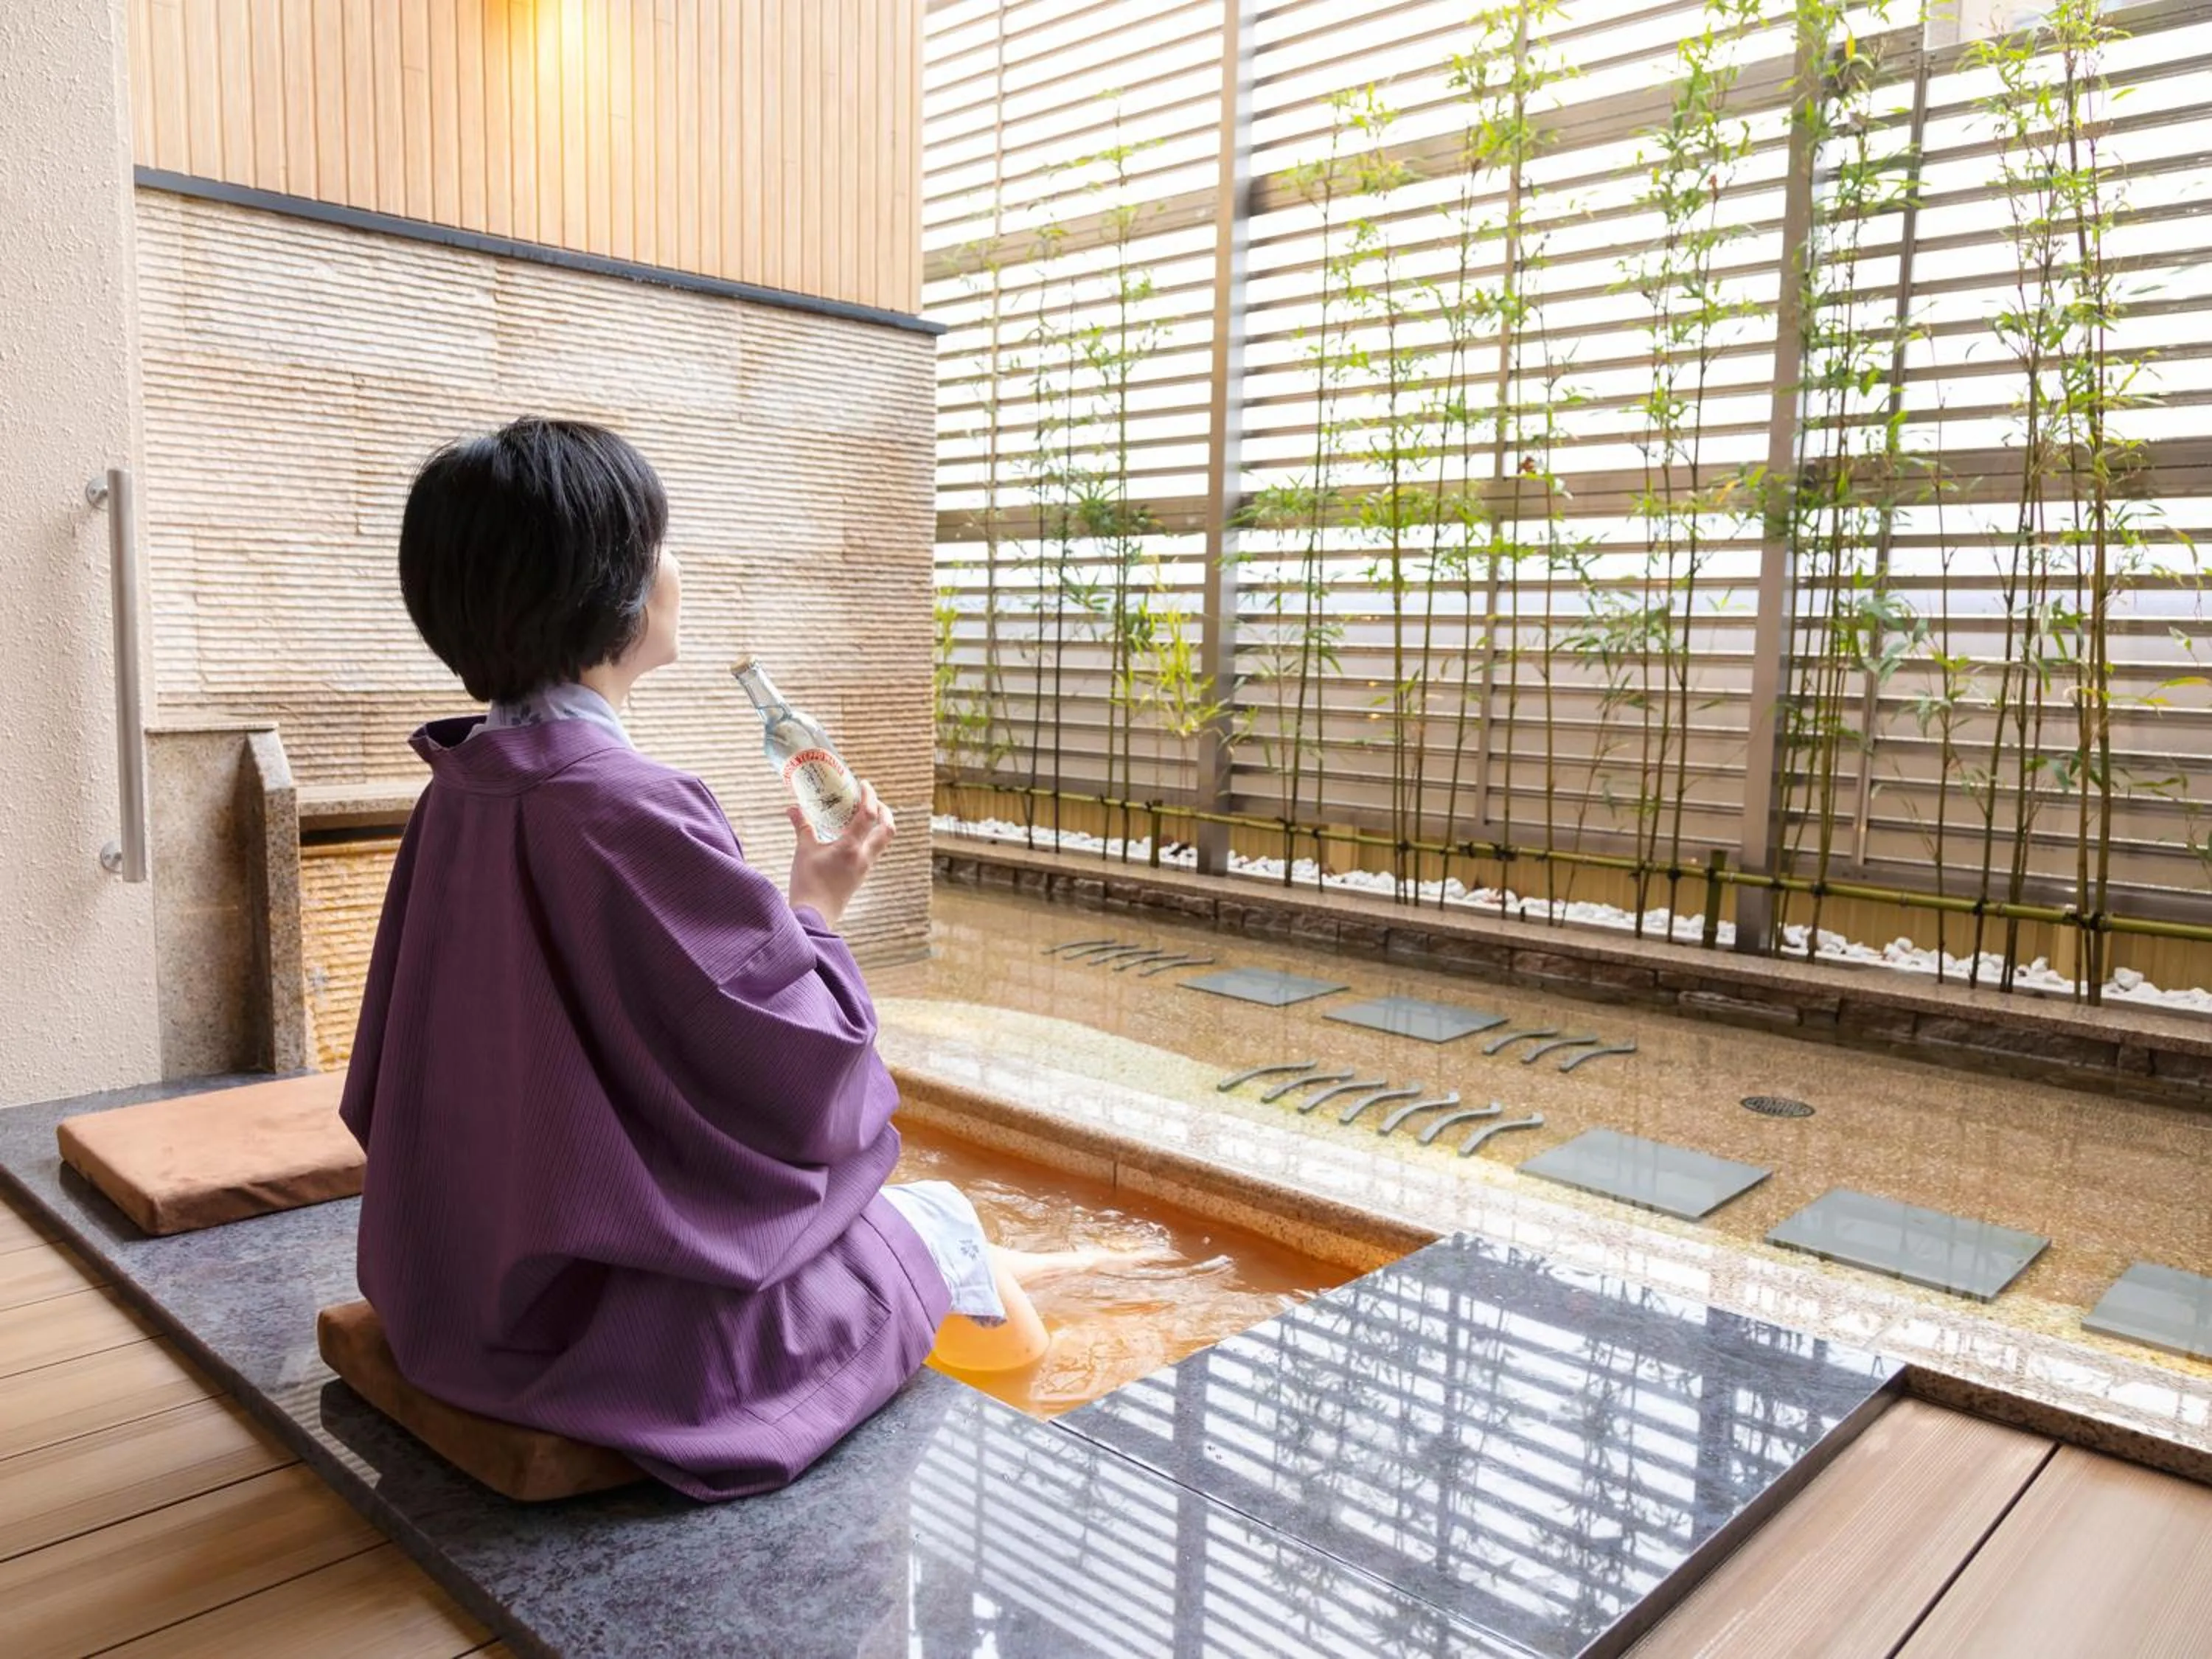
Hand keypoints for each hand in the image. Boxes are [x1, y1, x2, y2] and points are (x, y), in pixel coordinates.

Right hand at [786, 780, 894, 930]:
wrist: (815, 916)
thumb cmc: (807, 883)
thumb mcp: (803, 851)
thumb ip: (801, 826)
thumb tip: (792, 808)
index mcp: (850, 848)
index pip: (868, 815)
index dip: (869, 796)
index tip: (864, 784)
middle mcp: (863, 857)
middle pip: (887, 830)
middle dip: (884, 812)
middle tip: (874, 801)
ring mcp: (865, 868)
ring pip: (883, 842)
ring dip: (879, 826)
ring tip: (865, 816)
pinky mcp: (861, 877)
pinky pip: (873, 853)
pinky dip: (870, 839)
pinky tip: (854, 837)